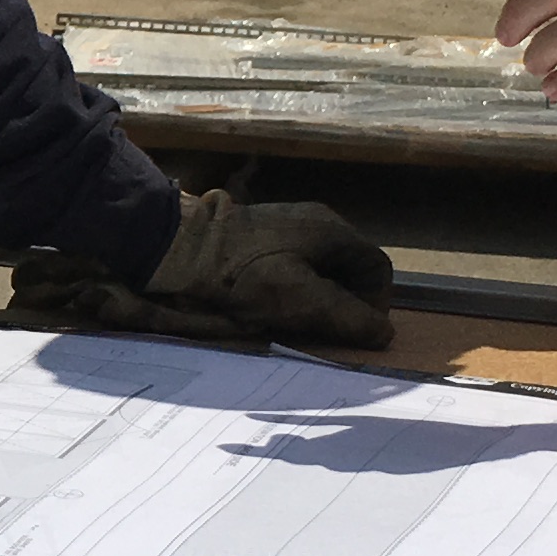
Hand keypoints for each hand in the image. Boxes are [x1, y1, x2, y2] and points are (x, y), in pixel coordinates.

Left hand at [9, 190, 395, 349]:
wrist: (172, 247)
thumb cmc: (240, 275)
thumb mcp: (299, 300)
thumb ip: (345, 316)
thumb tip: (384, 333)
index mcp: (330, 230)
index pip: (376, 269)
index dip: (373, 304)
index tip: (354, 331)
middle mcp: (313, 222)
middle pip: (348, 270)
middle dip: (342, 304)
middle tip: (321, 332)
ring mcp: (284, 228)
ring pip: (319, 272)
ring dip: (314, 301)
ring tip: (292, 323)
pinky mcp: (258, 239)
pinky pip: (291, 269)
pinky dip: (290, 292)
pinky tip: (267, 307)